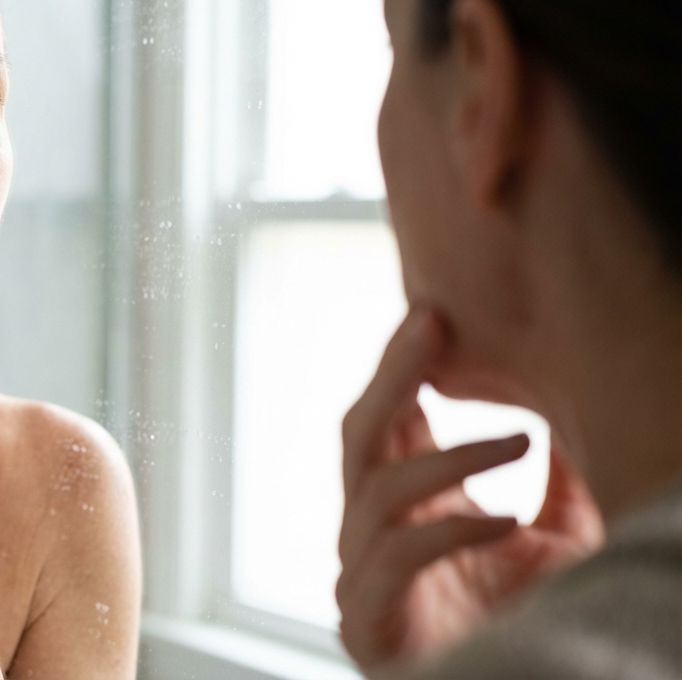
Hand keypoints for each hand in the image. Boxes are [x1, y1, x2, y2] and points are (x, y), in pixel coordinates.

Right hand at [336, 310, 603, 673]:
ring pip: (378, 488)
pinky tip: (509, 517)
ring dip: (451, 458)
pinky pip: (400, 554)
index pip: (387, 414)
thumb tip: (573, 419)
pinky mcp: (366, 615)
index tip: (433, 313)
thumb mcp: (557, 537)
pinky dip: (454, 530)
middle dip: (393, 375)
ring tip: (519, 440)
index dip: (401, 364)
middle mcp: (369, 525)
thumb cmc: (520, 620)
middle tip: (431, 328)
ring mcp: (360, 569)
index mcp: (404, 499)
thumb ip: (558, 482)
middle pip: (360, 433)